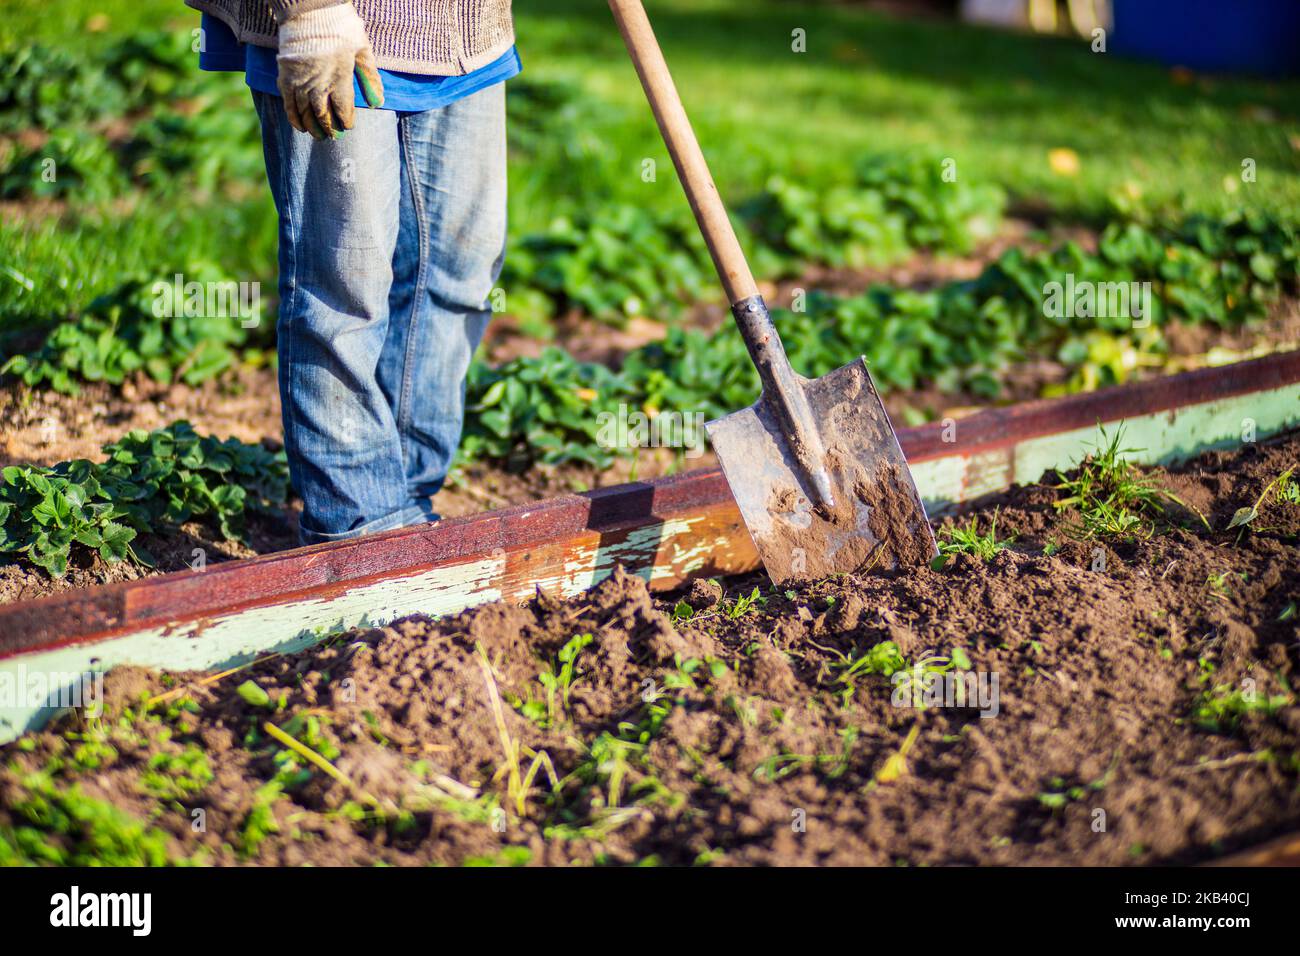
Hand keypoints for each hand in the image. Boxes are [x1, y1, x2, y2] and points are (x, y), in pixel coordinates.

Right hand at [276, 3, 383, 139]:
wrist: (310, 7)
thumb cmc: (340, 26)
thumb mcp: (362, 48)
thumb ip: (370, 77)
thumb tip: (378, 103)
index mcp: (340, 77)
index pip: (343, 108)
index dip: (346, 121)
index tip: (347, 126)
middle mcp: (319, 82)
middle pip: (323, 114)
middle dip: (328, 128)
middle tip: (332, 137)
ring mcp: (300, 79)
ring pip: (305, 111)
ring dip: (311, 126)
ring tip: (317, 136)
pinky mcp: (286, 74)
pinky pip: (287, 101)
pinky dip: (292, 115)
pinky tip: (298, 125)